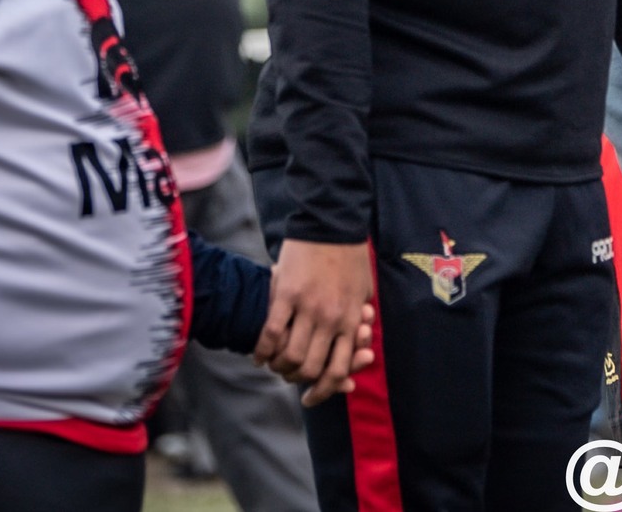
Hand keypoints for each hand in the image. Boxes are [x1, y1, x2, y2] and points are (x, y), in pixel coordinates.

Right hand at [254, 239, 374, 407]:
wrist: (332, 223)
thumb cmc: (350, 257)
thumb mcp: (363, 290)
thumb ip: (359, 318)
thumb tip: (359, 345)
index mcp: (351, 320)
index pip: (338, 370)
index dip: (324, 391)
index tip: (312, 397)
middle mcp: (331, 319)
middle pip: (311, 369)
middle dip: (297, 381)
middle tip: (288, 379)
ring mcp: (308, 307)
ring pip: (289, 356)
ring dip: (278, 368)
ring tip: (273, 366)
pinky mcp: (287, 294)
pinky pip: (271, 333)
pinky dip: (262, 350)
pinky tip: (258, 356)